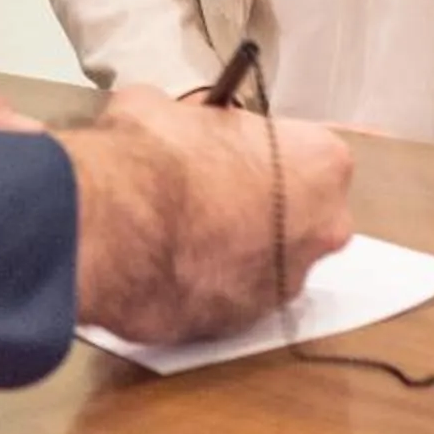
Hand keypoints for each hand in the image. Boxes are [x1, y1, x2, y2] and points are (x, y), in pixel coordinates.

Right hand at [60, 89, 354, 343]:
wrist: (112, 230)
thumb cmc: (154, 159)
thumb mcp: (168, 107)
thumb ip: (193, 120)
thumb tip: (174, 123)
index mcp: (320, 165)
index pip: (306, 151)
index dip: (259, 148)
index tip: (228, 148)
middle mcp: (320, 231)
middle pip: (301, 212)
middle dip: (259, 201)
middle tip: (207, 187)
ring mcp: (285, 285)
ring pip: (267, 261)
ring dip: (233, 248)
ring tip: (177, 230)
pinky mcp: (242, 325)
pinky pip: (229, 298)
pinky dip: (204, 285)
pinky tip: (165, 263)